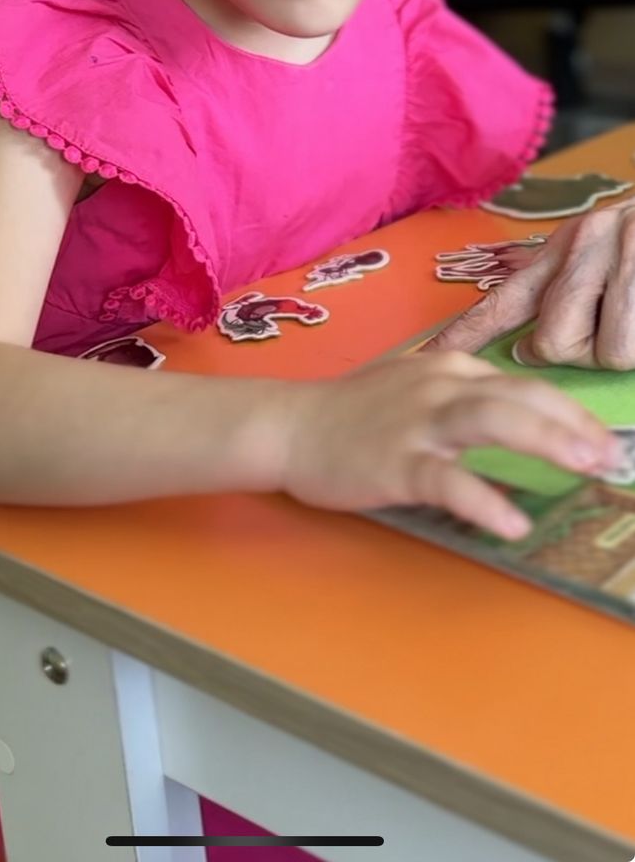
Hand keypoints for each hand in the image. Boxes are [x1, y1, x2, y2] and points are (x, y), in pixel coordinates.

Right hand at [281, 352, 618, 537]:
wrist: (289, 426)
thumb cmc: (352, 412)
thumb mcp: (413, 384)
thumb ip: (462, 394)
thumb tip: (522, 419)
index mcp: (449, 368)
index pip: (521, 384)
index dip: (567, 410)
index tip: (601, 436)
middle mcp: (440, 387)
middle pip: (518, 396)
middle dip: (571, 423)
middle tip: (610, 454)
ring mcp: (417, 423)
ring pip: (492, 421)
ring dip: (546, 440)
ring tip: (585, 466)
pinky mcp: (395, 462)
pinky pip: (448, 481)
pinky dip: (484, 501)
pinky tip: (513, 523)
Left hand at [425, 200, 634, 368]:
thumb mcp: (597, 250)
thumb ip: (559, 293)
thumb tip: (528, 350)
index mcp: (566, 245)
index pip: (505, 297)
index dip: (465, 333)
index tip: (428, 358)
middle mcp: (591, 242)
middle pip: (556, 340)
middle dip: (579, 352)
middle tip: (605, 330)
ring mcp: (632, 256)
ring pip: (610, 352)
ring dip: (625, 349)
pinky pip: (633, 348)